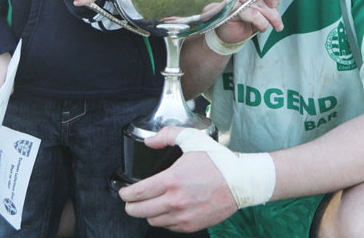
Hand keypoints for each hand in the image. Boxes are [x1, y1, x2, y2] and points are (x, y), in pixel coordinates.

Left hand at [120, 126, 236, 231]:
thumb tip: (149, 141)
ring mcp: (184, 216)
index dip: (126, 194)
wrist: (240, 181)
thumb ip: (167, 135)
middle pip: (141, 211)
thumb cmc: (217, 160)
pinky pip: (169, 227)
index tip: (123, 193)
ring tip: (148, 205)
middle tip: (129, 202)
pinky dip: (164, 220)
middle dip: (131, 207)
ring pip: (154, 221)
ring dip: (147, 213)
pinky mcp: (192, 225)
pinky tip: (165, 210)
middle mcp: (176, 201)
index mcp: (172, 180)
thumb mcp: (191, 138)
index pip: (139, 192)